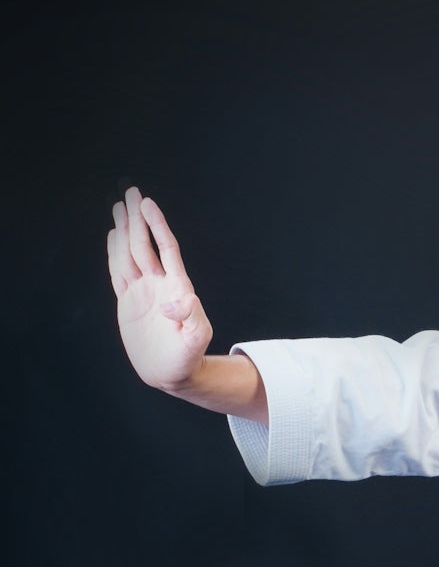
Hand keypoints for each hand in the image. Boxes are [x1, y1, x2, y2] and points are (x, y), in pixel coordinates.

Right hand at [107, 186, 213, 394]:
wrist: (172, 373)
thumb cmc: (188, 358)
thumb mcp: (196, 340)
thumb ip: (192, 317)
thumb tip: (175, 298)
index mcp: (175, 287)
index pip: (165, 249)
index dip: (156, 225)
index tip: (147, 204)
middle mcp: (158, 284)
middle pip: (144, 245)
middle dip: (137, 219)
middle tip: (130, 193)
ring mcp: (142, 292)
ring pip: (130, 254)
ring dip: (124, 231)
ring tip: (119, 207)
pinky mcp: (128, 302)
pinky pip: (118, 272)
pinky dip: (114, 253)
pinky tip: (113, 237)